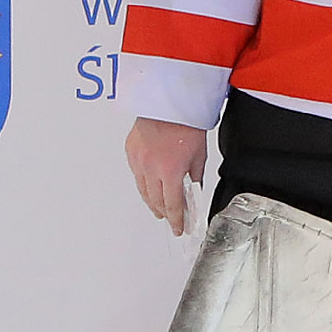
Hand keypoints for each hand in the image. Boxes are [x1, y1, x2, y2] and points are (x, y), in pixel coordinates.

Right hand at [126, 118, 207, 234]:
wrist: (170, 103)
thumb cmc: (186, 124)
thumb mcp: (199, 156)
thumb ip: (195, 177)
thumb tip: (193, 190)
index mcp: (170, 172)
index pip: (172, 205)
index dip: (176, 220)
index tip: (179, 228)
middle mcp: (151, 169)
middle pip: (155, 200)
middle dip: (164, 213)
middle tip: (170, 220)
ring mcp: (138, 160)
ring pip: (142, 189)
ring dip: (151, 201)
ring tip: (158, 208)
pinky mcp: (131, 151)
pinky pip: (136, 174)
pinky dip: (143, 183)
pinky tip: (149, 186)